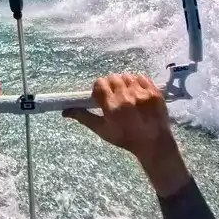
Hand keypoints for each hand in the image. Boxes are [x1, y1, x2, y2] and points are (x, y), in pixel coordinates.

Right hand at [63, 73, 189, 197]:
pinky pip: (141, 77)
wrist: (153, 143)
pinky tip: (138, 93)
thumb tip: (65, 112)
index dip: (99, 89)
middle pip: (113, 78)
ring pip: (126, 76)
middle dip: (111, 85)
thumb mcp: (102, 130)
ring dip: (124, 83)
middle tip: (115, 96)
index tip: (102, 97)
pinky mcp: (154, 92)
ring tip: (127, 94)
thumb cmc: (125, 138)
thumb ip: (84, 117)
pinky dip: (137, 82)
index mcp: (112, 106)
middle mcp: (126, 97)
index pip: (100, 83)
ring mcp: (141, 94)